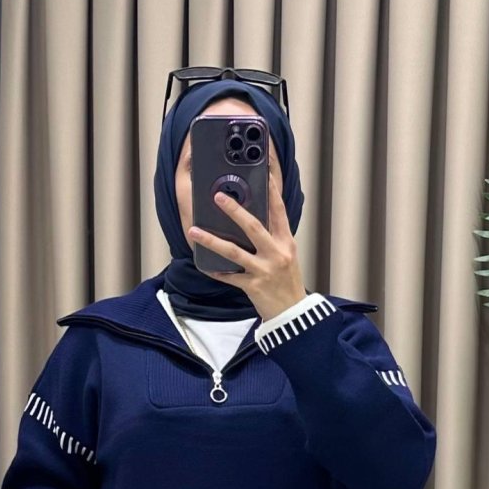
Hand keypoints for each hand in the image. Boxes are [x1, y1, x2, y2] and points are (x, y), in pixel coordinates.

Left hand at [186, 170, 307, 320]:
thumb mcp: (287, 256)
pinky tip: (204, 265)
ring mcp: (264, 270)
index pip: (279, 212)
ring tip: (194, 231)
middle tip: (218, 196)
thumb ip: (273, 239)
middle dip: (234, 211)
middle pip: (253, 227)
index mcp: (286, 243)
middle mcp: (276, 253)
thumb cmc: (288, 283)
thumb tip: (251, 221)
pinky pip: (230, 277)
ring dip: (212, 240)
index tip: (263, 174)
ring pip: (234, 252)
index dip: (272, 192)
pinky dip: (216, 271)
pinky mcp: (253, 286)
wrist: (293, 314)